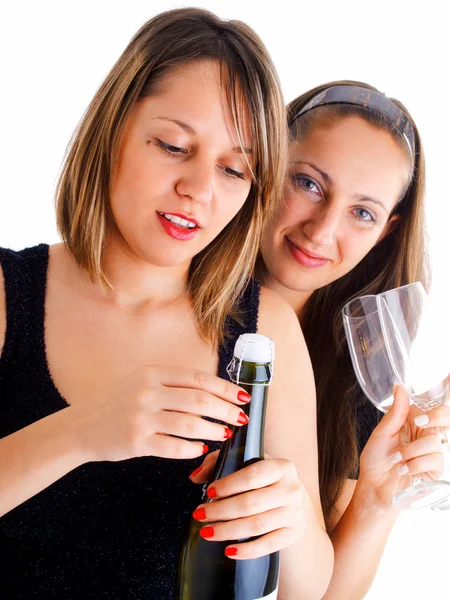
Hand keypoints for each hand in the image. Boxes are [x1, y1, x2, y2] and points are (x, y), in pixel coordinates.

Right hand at [68, 365, 250, 462]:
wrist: (82, 426)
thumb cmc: (119, 403)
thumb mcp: (143, 382)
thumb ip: (173, 384)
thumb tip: (215, 392)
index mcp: (152, 373)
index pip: (198, 378)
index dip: (225, 388)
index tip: (243, 397)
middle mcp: (147, 392)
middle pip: (199, 401)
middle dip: (227, 410)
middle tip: (242, 419)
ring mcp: (141, 417)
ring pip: (190, 424)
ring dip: (214, 431)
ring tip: (226, 434)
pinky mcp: (135, 441)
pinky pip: (173, 447)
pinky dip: (192, 449)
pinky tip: (200, 450)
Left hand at [190, 455, 306, 559]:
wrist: (292, 497)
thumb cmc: (263, 478)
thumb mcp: (246, 462)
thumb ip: (218, 462)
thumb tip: (195, 477)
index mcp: (281, 466)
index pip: (252, 475)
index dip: (228, 485)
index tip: (209, 492)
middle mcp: (292, 488)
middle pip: (251, 503)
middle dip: (221, 510)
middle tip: (200, 514)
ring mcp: (295, 512)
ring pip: (257, 525)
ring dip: (228, 530)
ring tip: (207, 532)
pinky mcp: (295, 532)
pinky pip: (269, 545)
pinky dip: (247, 550)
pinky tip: (228, 550)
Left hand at [357, 386, 444, 509]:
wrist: (374, 486)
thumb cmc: (375, 459)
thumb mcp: (381, 433)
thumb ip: (395, 413)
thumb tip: (400, 388)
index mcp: (412, 422)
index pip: (432, 407)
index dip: (435, 406)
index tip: (420, 411)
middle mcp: (425, 434)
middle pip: (445, 419)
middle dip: (437, 417)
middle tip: (419, 422)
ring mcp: (431, 451)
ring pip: (434, 441)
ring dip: (411, 451)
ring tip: (397, 459)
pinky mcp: (435, 469)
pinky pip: (434, 459)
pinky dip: (415, 464)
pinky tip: (404, 470)